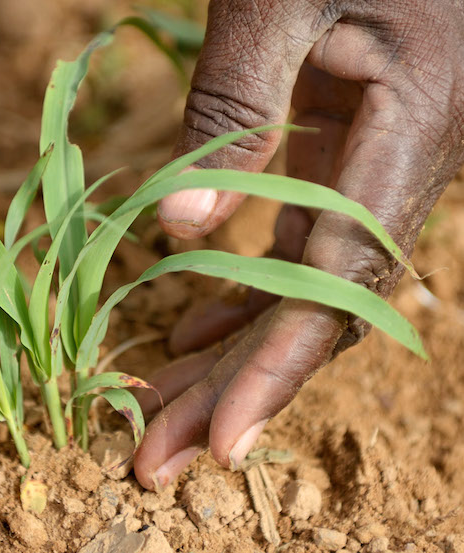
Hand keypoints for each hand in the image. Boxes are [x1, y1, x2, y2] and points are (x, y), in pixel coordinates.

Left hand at [135, 0, 463, 489]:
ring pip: (303, 289)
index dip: (276, 369)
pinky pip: (299, 250)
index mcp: (411, 131)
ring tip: (160, 407)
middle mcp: (406, 170)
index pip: (337, 282)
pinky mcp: (346, 159)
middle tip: (156, 454)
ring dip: (230, 352)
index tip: (218, 442)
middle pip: (315, 309)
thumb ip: (234, 106)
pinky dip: (243, 296)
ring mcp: (377, 170)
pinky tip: (196, 331)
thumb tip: (180, 230)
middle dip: (233, 387)